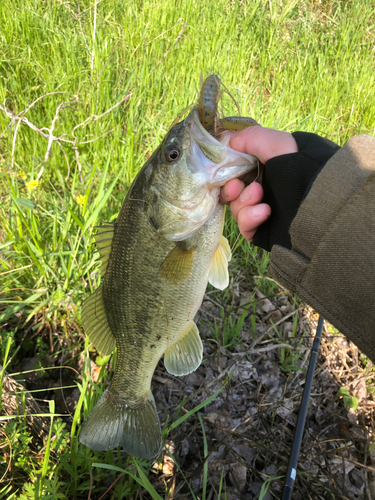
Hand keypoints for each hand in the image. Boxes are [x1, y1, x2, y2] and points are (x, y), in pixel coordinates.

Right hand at [220, 126, 297, 240]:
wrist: (321, 204)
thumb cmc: (300, 168)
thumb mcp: (277, 144)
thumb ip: (250, 138)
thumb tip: (227, 139)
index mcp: (264, 169)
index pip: (234, 171)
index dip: (225, 171)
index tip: (224, 169)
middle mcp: (262, 189)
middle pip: (230, 192)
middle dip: (231, 189)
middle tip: (236, 187)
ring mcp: (261, 210)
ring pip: (236, 209)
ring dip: (244, 202)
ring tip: (260, 196)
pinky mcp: (262, 230)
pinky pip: (245, 226)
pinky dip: (249, 218)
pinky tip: (265, 212)